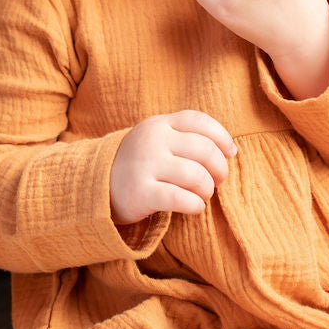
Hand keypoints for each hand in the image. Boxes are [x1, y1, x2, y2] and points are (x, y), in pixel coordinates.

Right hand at [110, 111, 236, 224]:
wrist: (97, 186)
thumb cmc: (141, 164)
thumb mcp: (158, 140)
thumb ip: (187, 137)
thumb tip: (230, 150)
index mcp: (159, 124)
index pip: (200, 121)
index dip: (223, 137)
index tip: (231, 153)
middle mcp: (152, 141)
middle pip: (205, 150)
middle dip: (220, 168)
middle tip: (219, 181)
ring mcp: (145, 166)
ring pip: (196, 175)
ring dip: (208, 189)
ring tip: (204, 194)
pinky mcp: (141, 193)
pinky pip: (181, 199)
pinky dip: (196, 205)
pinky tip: (195, 207)